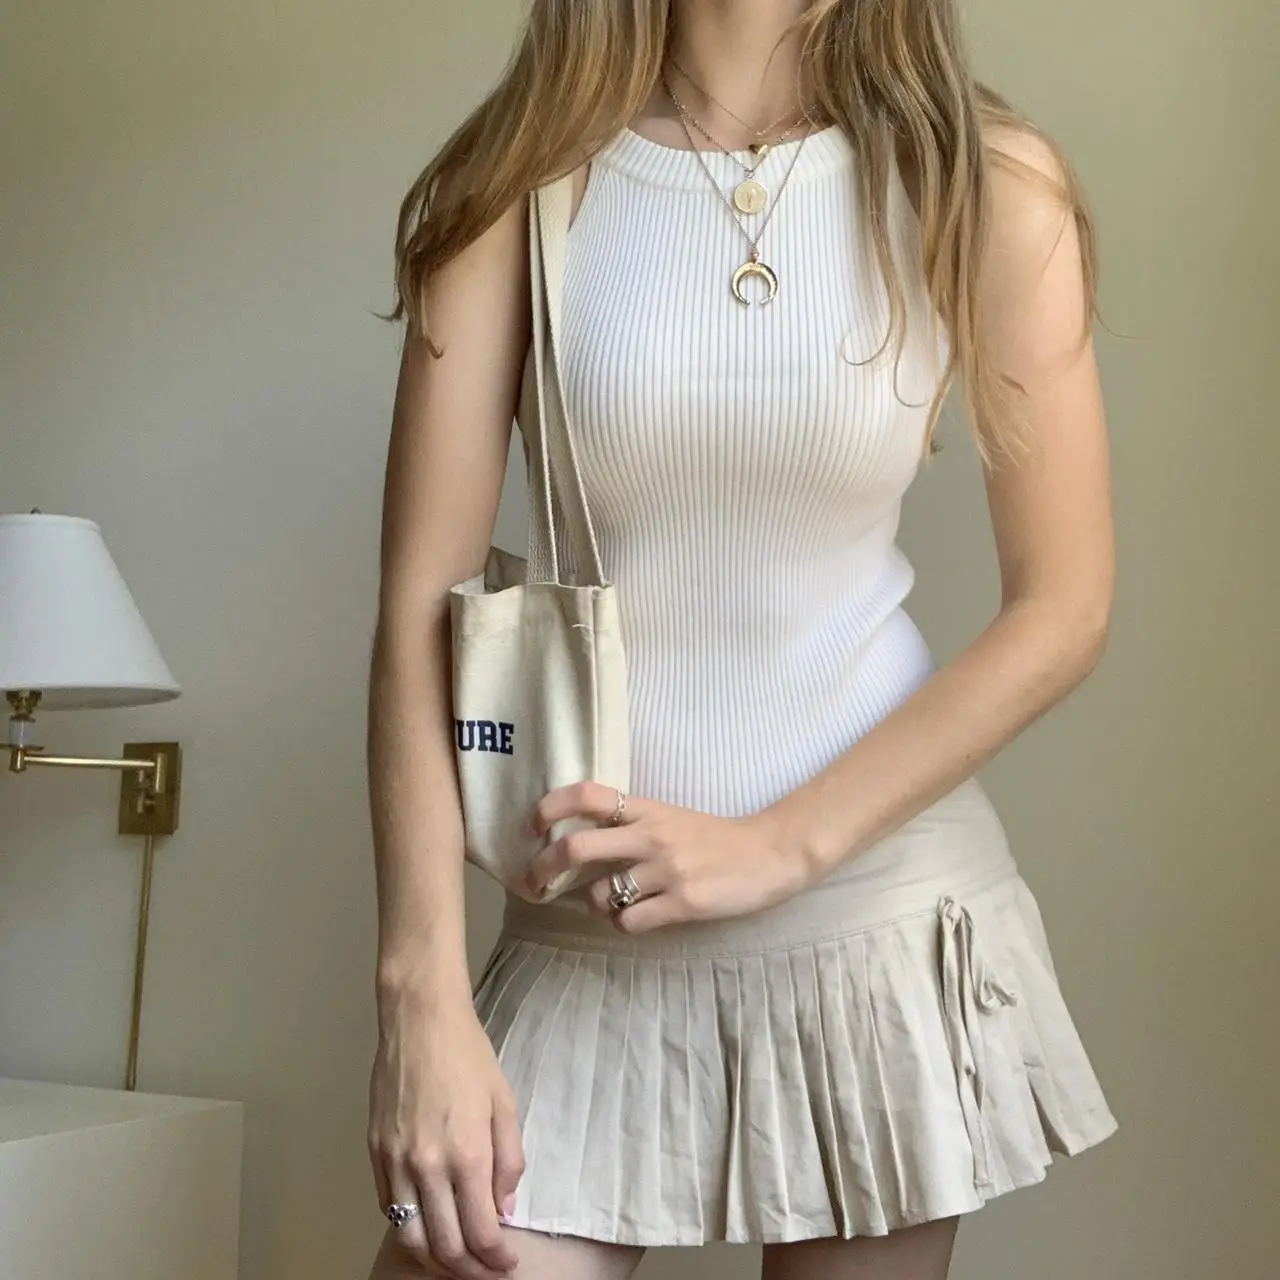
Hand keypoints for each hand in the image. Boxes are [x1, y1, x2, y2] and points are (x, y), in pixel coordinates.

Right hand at [367, 988, 523, 1278]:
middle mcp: (428, 1167)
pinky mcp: (375, 1153)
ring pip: (412, 1239)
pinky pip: (389, 1209)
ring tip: (457, 1261)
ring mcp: (396, 1162)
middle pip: (445, 1248)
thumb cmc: (468, 1055)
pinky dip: (410, 1230)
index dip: (496, 1260)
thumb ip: (509, 1162)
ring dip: (436, 1260)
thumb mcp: (505, 1104)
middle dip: (470, 1271)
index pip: (481, 1234)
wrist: (420, 1021)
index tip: (507, 1264)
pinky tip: (428, 1227)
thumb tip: (504, 1210)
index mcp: (467, 1154)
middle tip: (487, 1272)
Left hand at [522, 781, 818, 931]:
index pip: (588, 795)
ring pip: (598, 894)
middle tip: (534, 882)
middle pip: (577, 847)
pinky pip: (629, 921)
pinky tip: (637, 918)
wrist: (770, 853)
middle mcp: (651, 835)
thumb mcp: (671, 818)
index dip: (551, 807)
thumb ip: (632, 825)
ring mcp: (666, 870)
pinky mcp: (682, 902)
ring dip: (593, 905)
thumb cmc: (717, 838)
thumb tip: (583, 844)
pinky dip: (623, 924)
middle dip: (544, 868)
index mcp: (647, 809)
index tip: (533, 826)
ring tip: (608, 905)